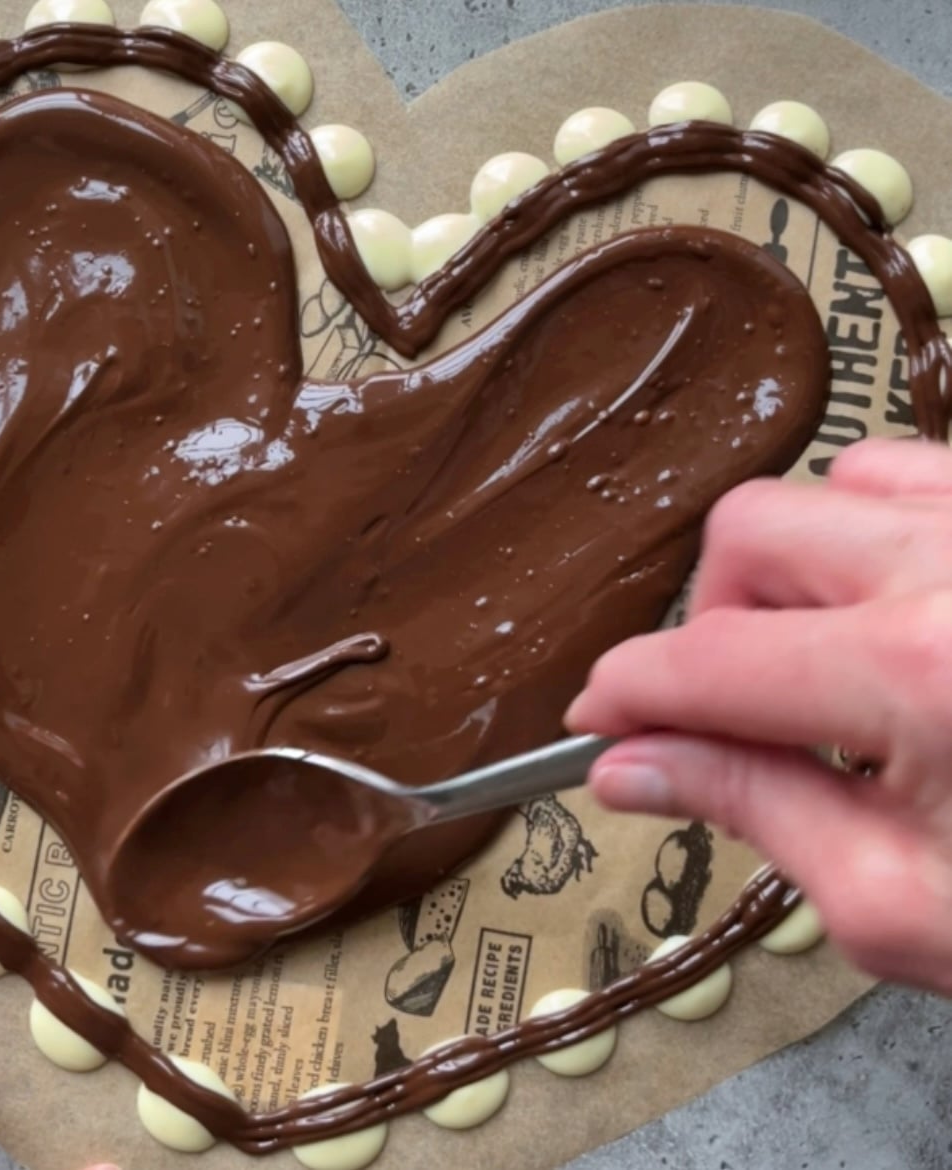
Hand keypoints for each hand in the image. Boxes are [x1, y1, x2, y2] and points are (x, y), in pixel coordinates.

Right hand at [566, 437, 951, 994]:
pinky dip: (873, 534)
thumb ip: (752, 813)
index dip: (625, 690)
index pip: (706, 661)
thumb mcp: (902, 904)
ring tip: (835, 659)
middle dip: (709, 620)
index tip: (597, 721)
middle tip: (736, 703)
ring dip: (795, 573)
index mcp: (921, 678)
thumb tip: (631, 767)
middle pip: (748, 532)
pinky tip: (903, 611)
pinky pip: (920, 471)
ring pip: (832, 486)